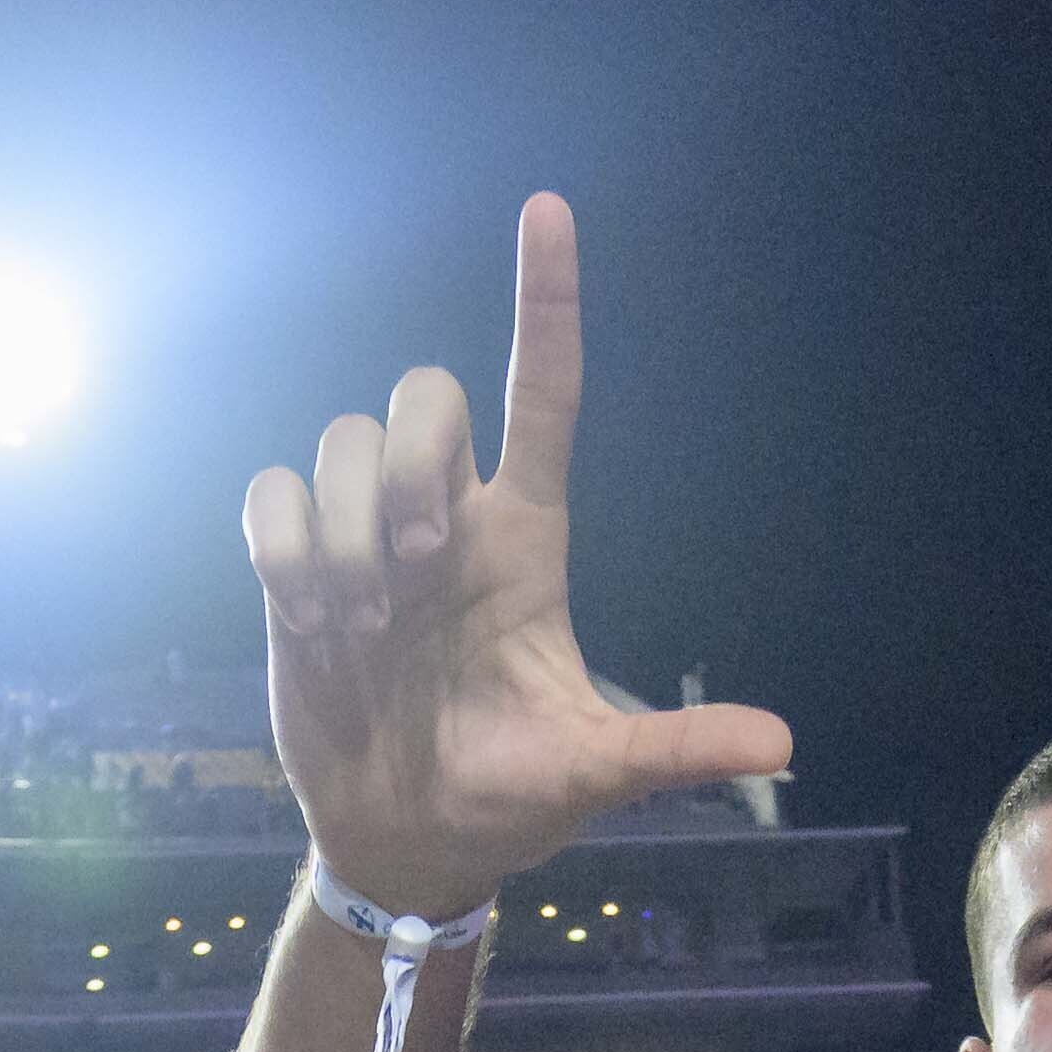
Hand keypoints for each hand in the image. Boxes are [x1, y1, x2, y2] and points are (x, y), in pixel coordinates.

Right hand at [239, 195, 795, 921]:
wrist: (407, 840)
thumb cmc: (508, 795)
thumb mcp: (594, 774)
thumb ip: (674, 749)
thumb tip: (780, 744)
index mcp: (527, 540)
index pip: (543, 394)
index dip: (545, 302)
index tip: (548, 211)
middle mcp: (449, 515)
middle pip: (424, 390)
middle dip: (411, 466)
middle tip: (418, 575)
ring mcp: (367, 533)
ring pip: (341, 435)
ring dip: (342, 536)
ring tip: (360, 626)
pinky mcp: (294, 560)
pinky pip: (272, 488)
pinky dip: (283, 547)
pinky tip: (308, 619)